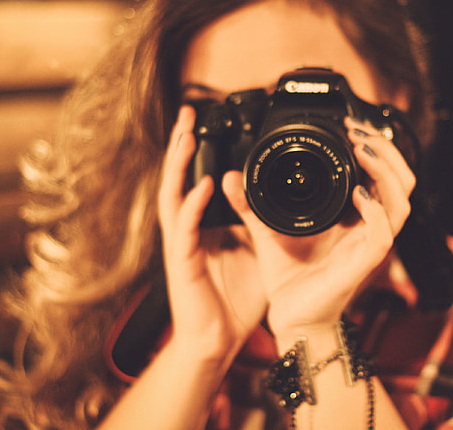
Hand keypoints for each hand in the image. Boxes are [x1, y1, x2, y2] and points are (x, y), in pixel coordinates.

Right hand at [158, 106, 265, 359]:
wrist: (217, 340)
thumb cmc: (233, 299)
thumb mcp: (255, 252)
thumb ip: (260, 224)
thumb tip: (280, 201)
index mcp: (203, 225)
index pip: (196, 179)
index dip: (197, 152)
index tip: (206, 122)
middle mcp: (188, 229)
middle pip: (177, 178)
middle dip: (181, 144)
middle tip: (187, 112)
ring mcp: (182, 244)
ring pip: (172, 194)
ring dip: (178, 164)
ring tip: (186, 134)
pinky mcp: (182, 262)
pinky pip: (185, 228)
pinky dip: (193, 205)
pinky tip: (204, 186)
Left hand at [222, 116, 414, 347]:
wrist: (290, 317)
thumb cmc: (289, 278)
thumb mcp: (266, 230)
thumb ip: (251, 204)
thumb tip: (230, 177)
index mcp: (353, 216)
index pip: (383, 176)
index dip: (374, 147)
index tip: (349, 126)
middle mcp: (368, 226)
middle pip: (403, 181)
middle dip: (387, 150)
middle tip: (359, 131)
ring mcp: (368, 244)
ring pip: (401, 201)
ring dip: (386, 171)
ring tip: (363, 149)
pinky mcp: (363, 262)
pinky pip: (383, 232)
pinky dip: (376, 210)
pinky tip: (359, 194)